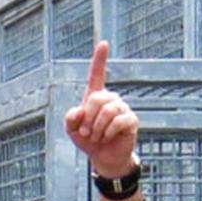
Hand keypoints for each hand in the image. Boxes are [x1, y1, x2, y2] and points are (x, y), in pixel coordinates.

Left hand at [64, 41, 137, 176]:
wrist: (103, 157)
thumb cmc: (87, 140)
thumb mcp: (72, 130)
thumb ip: (70, 118)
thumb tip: (79, 112)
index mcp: (95, 97)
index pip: (97, 74)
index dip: (99, 59)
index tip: (103, 43)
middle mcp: (111, 99)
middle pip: (96, 98)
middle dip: (87, 119)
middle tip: (86, 133)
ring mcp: (123, 108)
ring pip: (107, 111)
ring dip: (96, 129)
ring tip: (96, 137)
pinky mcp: (132, 120)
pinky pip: (118, 122)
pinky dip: (108, 133)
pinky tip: (107, 138)